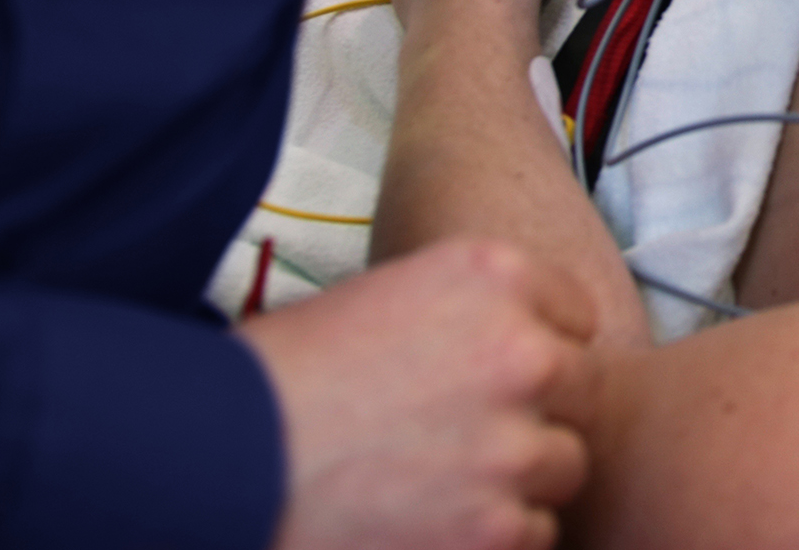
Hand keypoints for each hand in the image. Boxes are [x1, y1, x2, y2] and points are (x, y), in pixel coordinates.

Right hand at [245, 239, 595, 549]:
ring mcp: (516, 443)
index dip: (538, 347)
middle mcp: (522, 350)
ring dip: (518, 481)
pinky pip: (536, 532)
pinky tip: (430, 523)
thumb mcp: (385, 300)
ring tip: (440, 484)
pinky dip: (493, 537)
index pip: (575, 313)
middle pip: (582, 390)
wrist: (216, 462)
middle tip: (470, 437)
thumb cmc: (280, 379)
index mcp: (492, 274)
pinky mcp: (499, 524)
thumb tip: (526, 345)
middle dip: (538, 415)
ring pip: (564, 466)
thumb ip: (469, 315)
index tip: (502, 375)